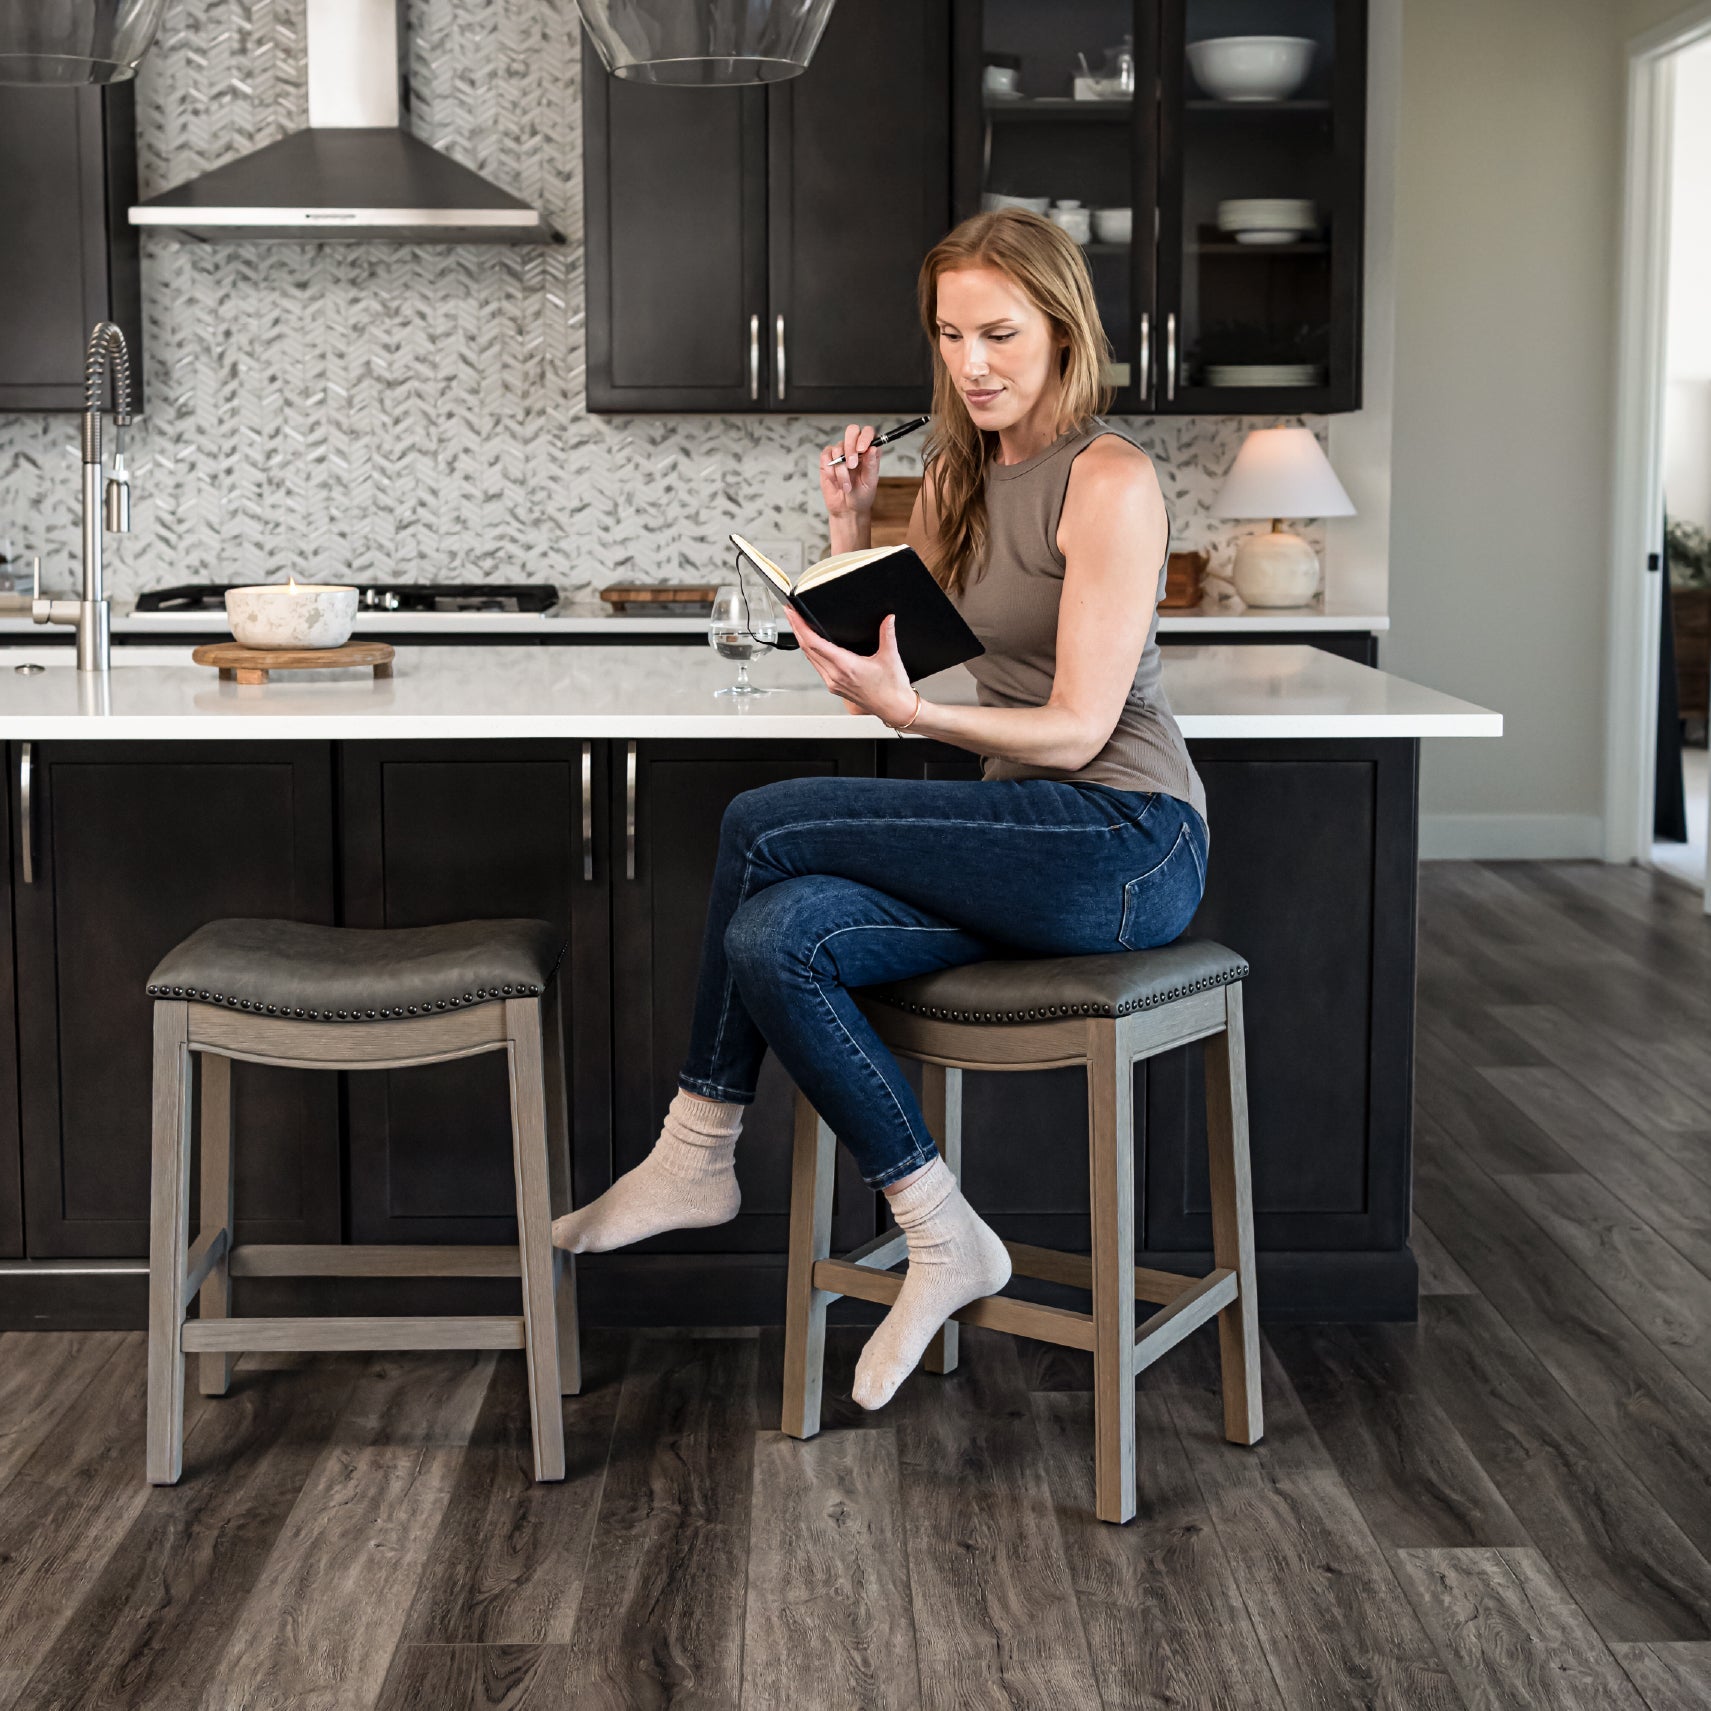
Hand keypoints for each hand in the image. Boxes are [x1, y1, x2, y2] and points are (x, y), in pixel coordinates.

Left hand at [786, 608, 917, 725]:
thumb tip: (888, 618)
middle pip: (807, 649)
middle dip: (796, 629)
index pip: (814, 643)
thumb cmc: (892, 689)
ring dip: (802, 640)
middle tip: (790, 613)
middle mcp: (835, 676)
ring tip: (797, 625)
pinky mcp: (835, 687)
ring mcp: (833, 683)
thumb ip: (888, 634)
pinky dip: (810, 653)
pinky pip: (817, 666)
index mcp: (846, 667)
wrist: (894, 708)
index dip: (800, 626)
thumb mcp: (891, 657)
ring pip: (810, 658)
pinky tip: (811, 645)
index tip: (793, 614)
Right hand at [818, 422, 880, 524]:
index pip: (868, 432)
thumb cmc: (862, 496)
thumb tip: (873, 448)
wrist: (847, 510)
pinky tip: (836, 482)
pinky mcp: (827, 461)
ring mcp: (840, 453)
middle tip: (852, 465)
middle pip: (851, 431)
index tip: (862, 450)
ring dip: (841, 470)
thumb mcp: (870, 482)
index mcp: (868, 451)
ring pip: (838, 449)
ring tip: (846, 486)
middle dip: (850, 447)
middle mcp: (855, 449)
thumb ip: (871, 465)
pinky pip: (826, 458)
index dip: (865, 436)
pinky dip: (831, 471)